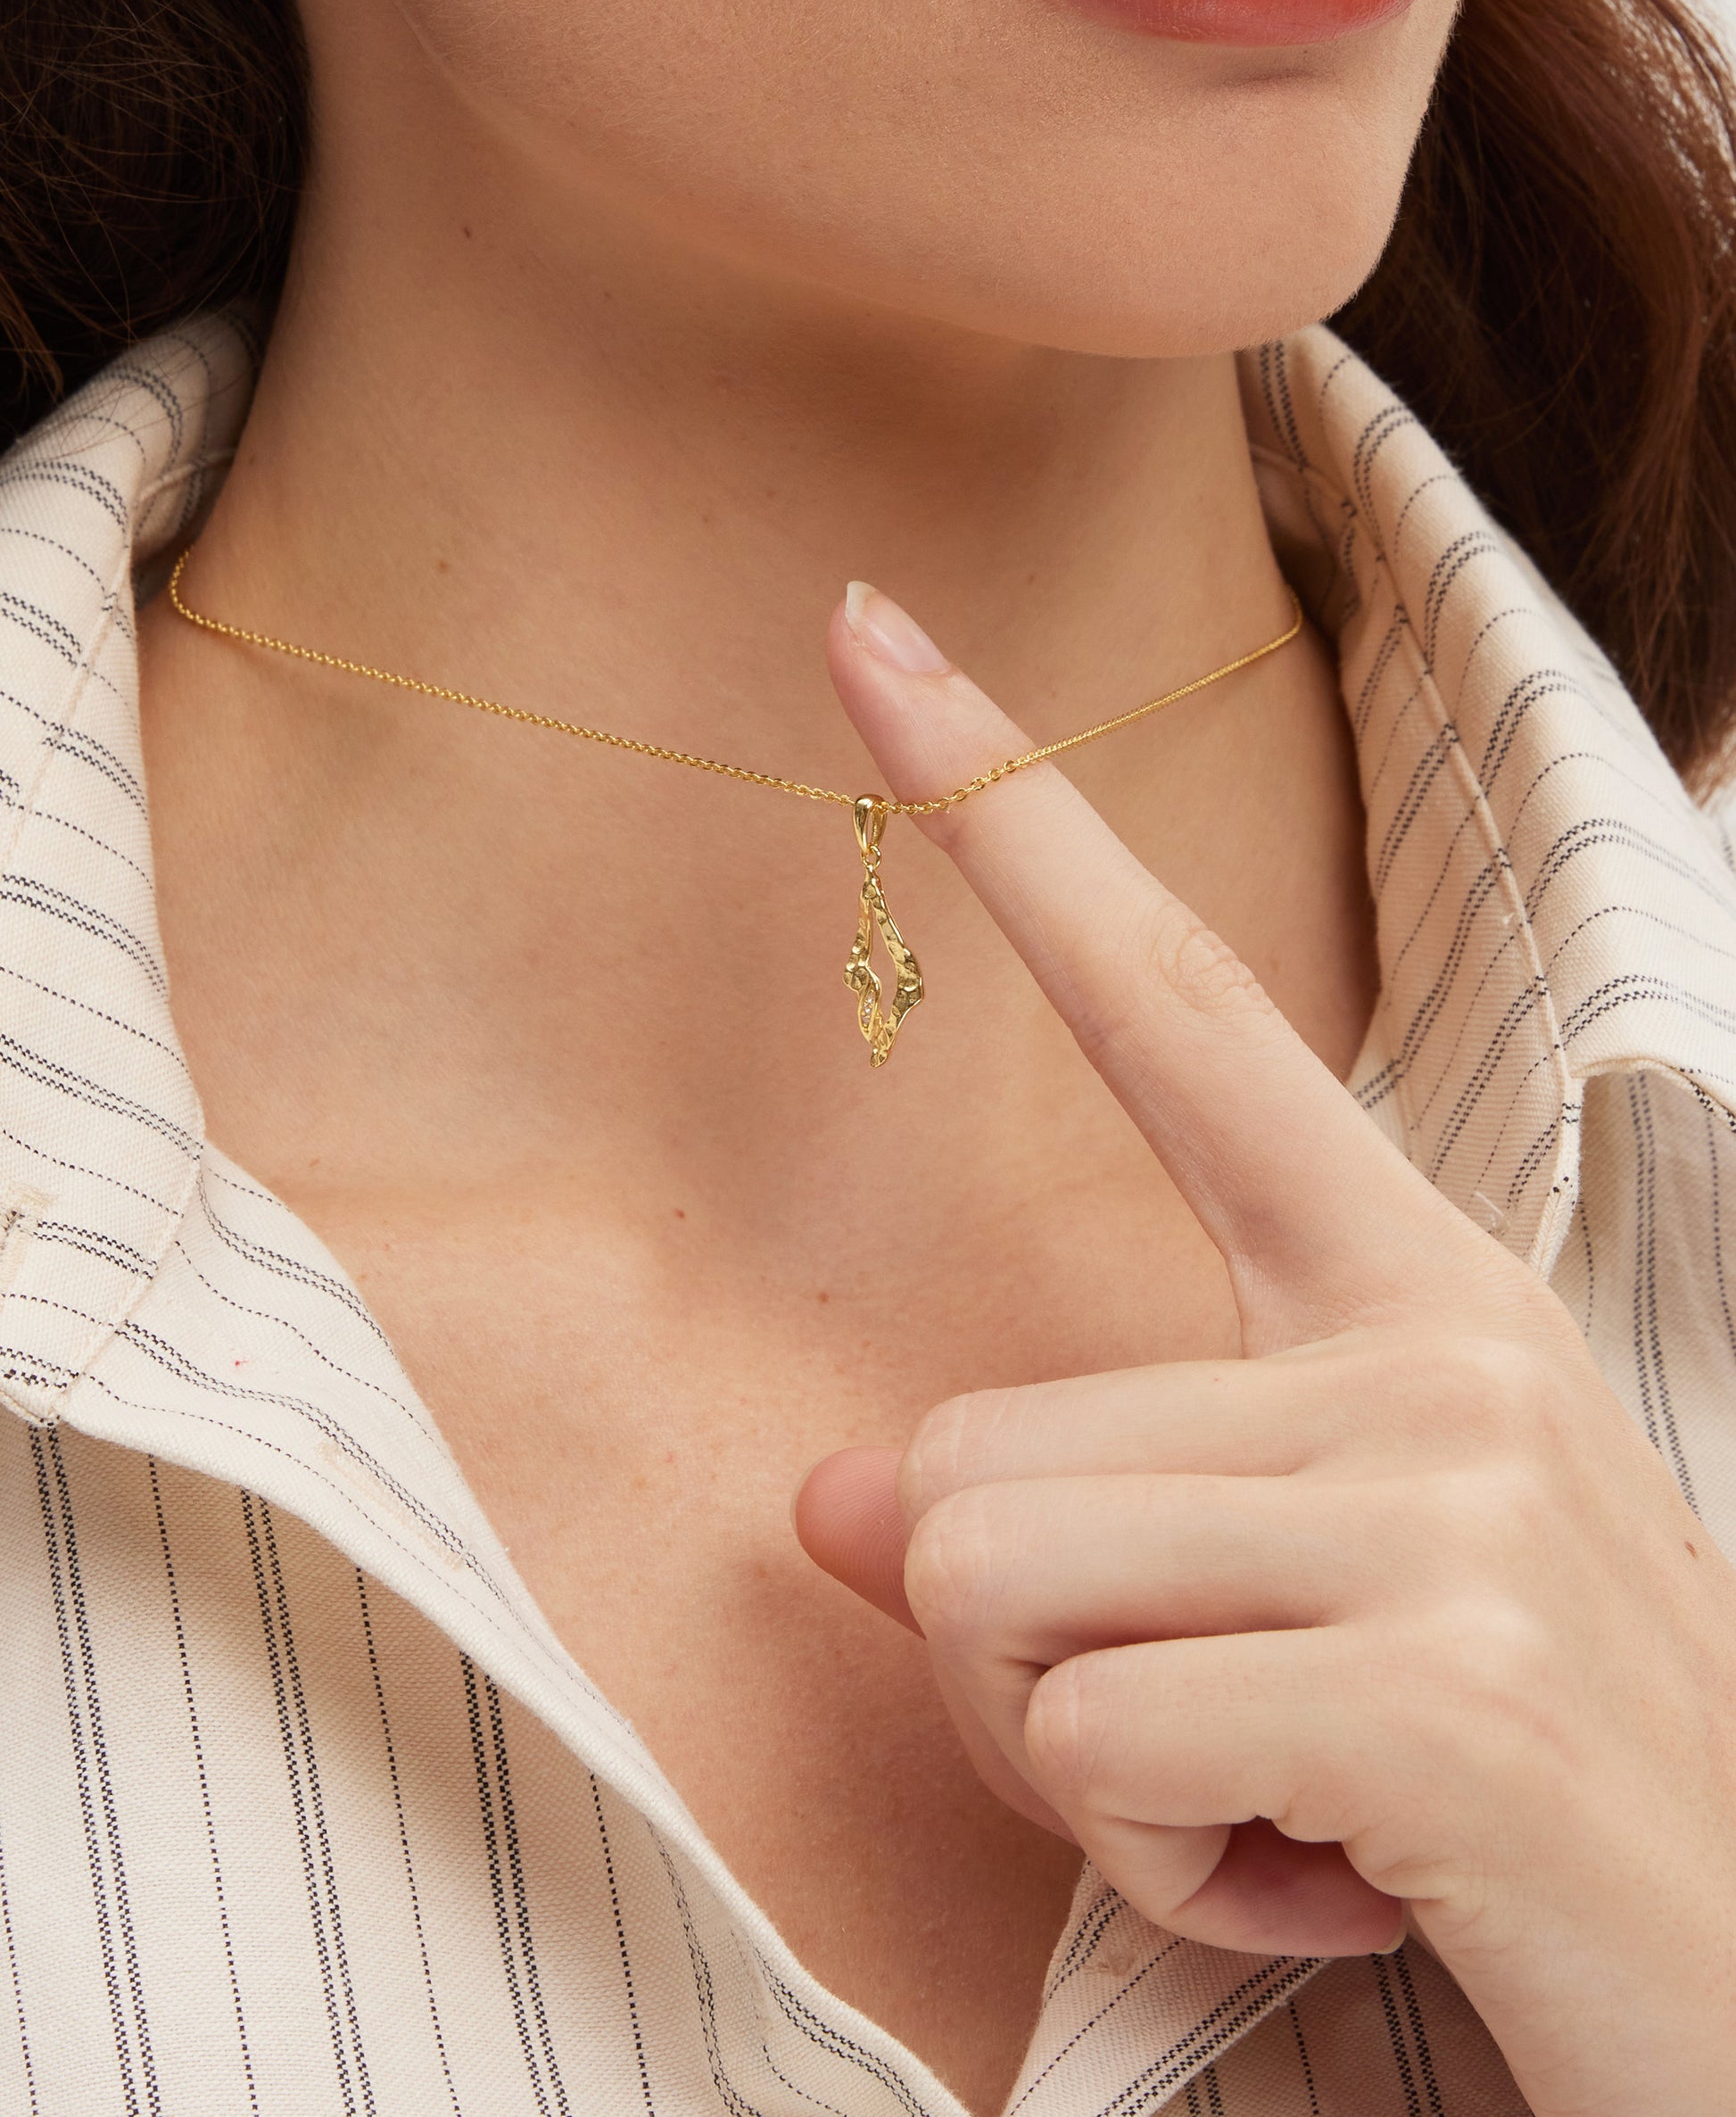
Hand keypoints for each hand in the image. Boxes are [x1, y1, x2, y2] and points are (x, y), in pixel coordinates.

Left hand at [797, 584, 1735, 2116]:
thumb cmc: (1509, 1763)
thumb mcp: (1290, 1597)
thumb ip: (1068, 1518)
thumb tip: (832, 1496)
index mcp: (1409, 1285)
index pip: (1177, 1001)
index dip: (1008, 813)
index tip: (868, 637)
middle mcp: (1433, 1346)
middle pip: (963, 1447)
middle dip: (1012, 1649)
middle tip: (1218, 1729)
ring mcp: (1446, 1502)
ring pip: (980, 1584)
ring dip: (1073, 1754)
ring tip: (1275, 1790)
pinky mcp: (1434, 1681)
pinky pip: (1088, 1741)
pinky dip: (1153, 1861)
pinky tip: (1327, 1874)